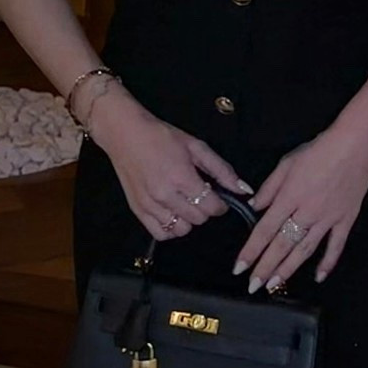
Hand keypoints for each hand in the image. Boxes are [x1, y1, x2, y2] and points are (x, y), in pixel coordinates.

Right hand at [86, 87, 253, 241]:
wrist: (124, 134)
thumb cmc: (160, 136)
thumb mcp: (195, 146)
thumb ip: (221, 170)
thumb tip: (243, 189)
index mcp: (181, 177)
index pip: (211, 207)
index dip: (220, 205)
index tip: (218, 198)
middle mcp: (165, 195)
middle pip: (198, 219)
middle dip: (205, 210)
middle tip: (201, 196)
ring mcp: (149, 205)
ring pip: (181, 230)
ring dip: (189, 220)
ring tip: (185, 204)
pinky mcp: (137, 210)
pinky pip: (160, 234)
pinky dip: (170, 228)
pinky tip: (173, 214)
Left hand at [233, 119, 367, 291]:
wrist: (356, 146)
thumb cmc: (320, 150)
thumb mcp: (287, 163)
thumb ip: (269, 188)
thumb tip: (254, 207)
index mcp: (289, 197)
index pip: (264, 230)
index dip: (250, 251)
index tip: (239, 268)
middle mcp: (306, 212)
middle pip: (281, 245)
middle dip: (265, 268)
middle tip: (253, 286)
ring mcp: (327, 219)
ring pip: (304, 250)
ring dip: (288, 269)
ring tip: (274, 285)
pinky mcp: (345, 220)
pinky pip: (335, 246)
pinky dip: (327, 263)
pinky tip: (318, 277)